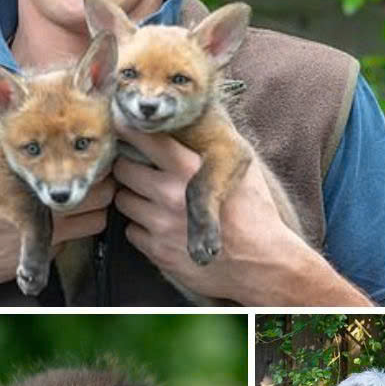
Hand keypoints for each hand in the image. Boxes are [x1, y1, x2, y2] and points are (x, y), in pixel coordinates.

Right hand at [0, 124, 113, 290]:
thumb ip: (2, 124)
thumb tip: (12, 93)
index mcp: (31, 165)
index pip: (86, 155)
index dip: (93, 152)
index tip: (90, 152)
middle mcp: (43, 194)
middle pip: (102, 187)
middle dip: (101, 183)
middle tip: (89, 180)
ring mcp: (47, 225)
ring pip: (98, 216)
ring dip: (93, 210)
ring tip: (80, 205)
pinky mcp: (45, 250)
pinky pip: (79, 240)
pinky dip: (75, 233)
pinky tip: (59, 226)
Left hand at [112, 121, 363, 303]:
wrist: (263, 264)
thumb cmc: (256, 214)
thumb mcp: (242, 169)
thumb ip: (214, 146)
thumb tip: (196, 120)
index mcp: (189, 169)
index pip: (145, 138)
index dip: (129, 129)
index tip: (121, 122)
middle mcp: (169, 194)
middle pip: (123, 169)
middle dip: (130, 168)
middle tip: (141, 170)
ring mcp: (160, 224)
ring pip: (123, 200)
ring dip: (134, 198)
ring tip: (154, 200)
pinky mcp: (157, 251)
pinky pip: (131, 231)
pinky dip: (141, 228)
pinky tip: (161, 227)